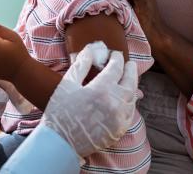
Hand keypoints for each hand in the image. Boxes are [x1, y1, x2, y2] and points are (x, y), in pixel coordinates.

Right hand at [40, 43, 138, 157]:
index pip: (116, 68)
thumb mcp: (67, 84)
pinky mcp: (119, 130)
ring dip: (132, 85)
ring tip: (128, 79)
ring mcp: (119, 118)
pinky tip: (125, 98)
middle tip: (129, 63)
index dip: (116, 58)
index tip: (114, 54)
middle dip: (130, 70)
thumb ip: (81, 65)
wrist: (60, 142)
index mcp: (101, 89)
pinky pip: (130, 112)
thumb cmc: (60, 111)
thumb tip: (91, 50)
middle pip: (130, 81)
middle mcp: (115, 103)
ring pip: (132, 97)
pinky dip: (130, 102)